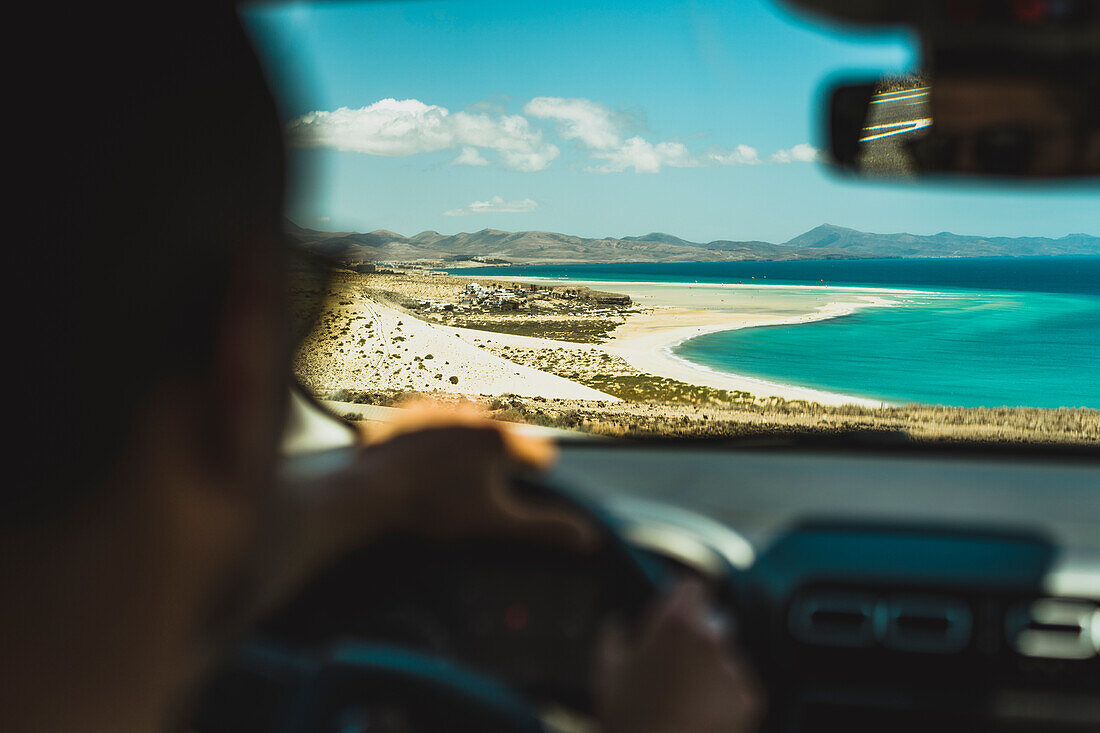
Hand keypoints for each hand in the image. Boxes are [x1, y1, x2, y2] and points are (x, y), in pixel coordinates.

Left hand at [310, 399, 597, 558]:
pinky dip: (431, 444)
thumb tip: (591, 539)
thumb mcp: (497, 525)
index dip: (532, 481)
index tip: (512, 497)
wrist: (370, 494)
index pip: (538, 457)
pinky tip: (420, 469)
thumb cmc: (436, 511)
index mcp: (501, 439)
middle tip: (476, 494)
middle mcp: (473, 415)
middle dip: (498, 464)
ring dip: (466, 451)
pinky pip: (431, 426)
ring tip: (447, 483)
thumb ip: (546, 529)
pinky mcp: (406, 414)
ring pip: (468, 430)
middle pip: (504, 440)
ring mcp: (438, 412)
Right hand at [597, 580, 762, 732]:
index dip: (681, 598)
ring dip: (708, 666)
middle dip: (694, 635)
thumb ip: (613, 634)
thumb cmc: (630, 718)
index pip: (692, 587)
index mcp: (676, 623)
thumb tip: (617, 622)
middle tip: (672, 663)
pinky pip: (736, 685)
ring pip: (723, 655)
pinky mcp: (749, 697)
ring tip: (684, 696)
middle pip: (709, 621)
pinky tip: (700, 713)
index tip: (673, 610)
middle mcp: (711, 638)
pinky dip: (722, 694)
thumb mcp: (606, 670)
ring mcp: (733, 668)